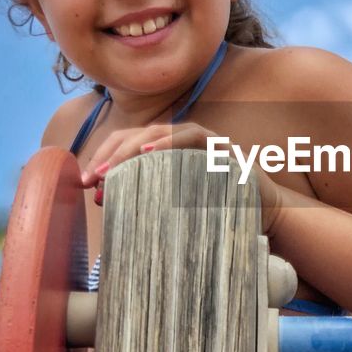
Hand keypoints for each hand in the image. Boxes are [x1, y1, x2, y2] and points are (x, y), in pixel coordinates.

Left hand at [78, 121, 282, 230]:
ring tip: (110, 167)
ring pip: (162, 131)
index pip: (129, 143)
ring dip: (133, 147)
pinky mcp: (223, 148)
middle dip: (111, 153)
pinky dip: (170, 142)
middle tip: (90, 177)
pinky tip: (149, 153)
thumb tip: (100, 199)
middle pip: (140, 134)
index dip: (103, 156)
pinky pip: (194, 137)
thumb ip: (144, 201)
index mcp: (170, 154)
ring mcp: (205, 142)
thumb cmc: (220, 215)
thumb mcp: (174, 208)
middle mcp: (184, 142)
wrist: (267, 220)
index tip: (83, 181)